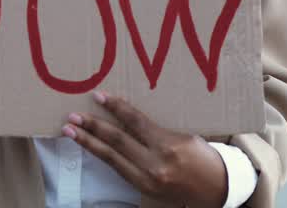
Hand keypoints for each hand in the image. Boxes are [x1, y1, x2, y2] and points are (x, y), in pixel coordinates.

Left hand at [66, 92, 227, 207]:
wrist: (216, 187)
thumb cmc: (202, 155)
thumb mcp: (183, 134)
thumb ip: (155, 127)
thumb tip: (126, 112)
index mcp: (168, 145)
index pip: (134, 122)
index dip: (115, 107)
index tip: (98, 96)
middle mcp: (155, 164)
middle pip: (117, 140)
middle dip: (92, 127)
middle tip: (73, 116)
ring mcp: (147, 179)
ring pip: (111, 157)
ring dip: (88, 143)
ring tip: (70, 131)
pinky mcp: (142, 189)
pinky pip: (117, 168)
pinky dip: (102, 156)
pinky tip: (90, 146)